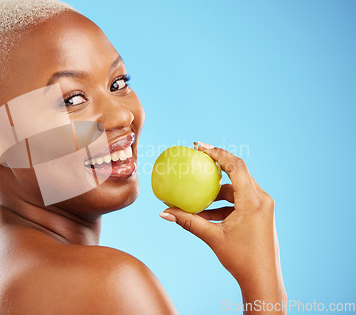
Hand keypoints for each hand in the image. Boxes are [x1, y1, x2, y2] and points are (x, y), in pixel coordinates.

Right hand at [160, 142, 286, 313]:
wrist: (263, 280)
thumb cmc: (240, 260)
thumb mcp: (212, 237)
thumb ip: (188, 221)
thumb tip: (164, 212)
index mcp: (253, 201)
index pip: (236, 166)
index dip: (217, 152)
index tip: (198, 146)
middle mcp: (262, 199)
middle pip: (238, 172)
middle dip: (216, 164)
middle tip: (196, 158)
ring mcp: (263, 207)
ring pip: (237, 188)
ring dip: (217, 190)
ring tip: (196, 192)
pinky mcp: (260, 214)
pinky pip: (240, 200)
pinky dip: (223, 203)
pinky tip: (205, 211)